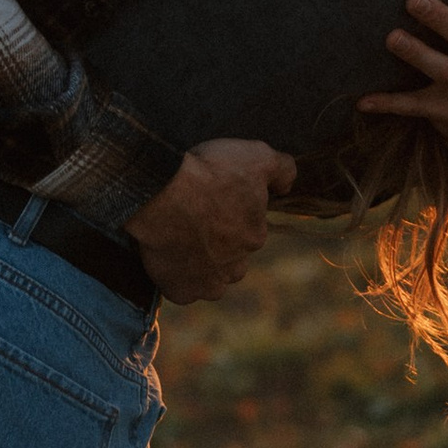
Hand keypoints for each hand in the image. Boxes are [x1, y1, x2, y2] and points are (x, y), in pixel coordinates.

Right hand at [127, 139, 295, 302]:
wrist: (159, 194)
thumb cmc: (207, 173)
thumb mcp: (255, 155)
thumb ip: (282, 169)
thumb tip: (287, 185)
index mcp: (255, 236)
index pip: (249, 231)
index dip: (231, 216)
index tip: (213, 202)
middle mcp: (235, 267)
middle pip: (231, 261)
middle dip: (219, 247)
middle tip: (196, 222)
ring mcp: (207, 283)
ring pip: (210, 280)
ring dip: (202, 267)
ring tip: (182, 243)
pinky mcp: (181, 291)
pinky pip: (182, 291)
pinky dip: (176, 279)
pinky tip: (168, 258)